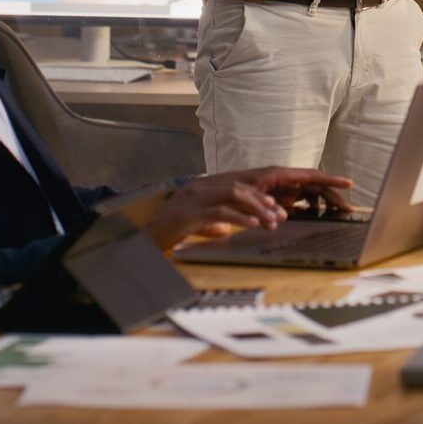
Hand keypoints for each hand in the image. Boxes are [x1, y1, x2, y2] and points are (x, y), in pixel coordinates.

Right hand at [144, 173, 288, 249]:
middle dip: (263, 201)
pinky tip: (253, 224)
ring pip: (234, 194)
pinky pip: (220, 212)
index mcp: (203, 185)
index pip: (238, 182)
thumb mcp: (196, 221)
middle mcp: (200, 186)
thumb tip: (226, 227)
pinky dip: (240, 217)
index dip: (260, 193)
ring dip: (256, 207)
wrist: (143, 241)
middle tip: (280, 216)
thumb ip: (212, 220)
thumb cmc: (170, 231)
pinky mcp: (190, 213)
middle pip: (240, 186)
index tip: (276, 207)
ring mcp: (194, 198)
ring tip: (271, 221)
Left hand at [237, 166, 354, 214]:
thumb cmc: (229, 192)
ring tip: (336, 213)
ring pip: (309, 192)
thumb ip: (262, 207)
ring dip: (323, 202)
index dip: (331, 179)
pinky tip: (315, 214)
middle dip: (333, 195)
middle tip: (347, 210)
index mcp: (278, 174)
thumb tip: (280, 218)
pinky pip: (300, 199)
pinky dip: (310, 206)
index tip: (349, 183)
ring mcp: (282, 187)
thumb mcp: (244, 197)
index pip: (311, 175)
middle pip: (315, 185)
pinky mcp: (278, 196)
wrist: (214, 195)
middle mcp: (283, 179)